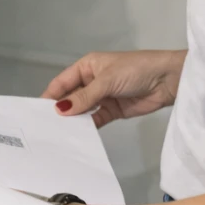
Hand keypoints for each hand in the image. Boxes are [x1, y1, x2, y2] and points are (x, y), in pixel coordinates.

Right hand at [41, 50, 184, 127]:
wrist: (168, 80)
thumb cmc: (135, 70)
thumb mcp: (107, 80)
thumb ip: (85, 97)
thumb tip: (60, 110)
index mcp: (87, 66)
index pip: (63, 82)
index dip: (50, 95)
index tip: (37, 112)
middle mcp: (91, 81)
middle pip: (71, 97)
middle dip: (60, 110)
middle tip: (45, 129)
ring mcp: (102, 97)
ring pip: (82, 110)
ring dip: (73, 121)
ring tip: (58, 136)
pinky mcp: (112, 111)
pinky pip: (95, 120)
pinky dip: (88, 127)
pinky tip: (78, 137)